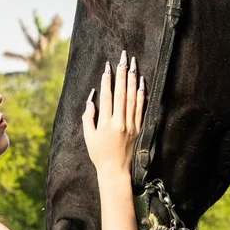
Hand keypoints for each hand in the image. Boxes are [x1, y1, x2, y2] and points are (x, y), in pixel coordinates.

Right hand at [82, 51, 144, 175]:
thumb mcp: (88, 137)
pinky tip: (141, 83)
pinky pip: (141, 108)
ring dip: (132, 80)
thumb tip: (90, 100)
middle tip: (122, 59)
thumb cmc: (99, 154)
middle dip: (121, 74)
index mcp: (105, 124)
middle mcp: (119, 123)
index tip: (107, 67)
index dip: (107, 81)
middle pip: (121, 94)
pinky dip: (141, 95)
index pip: (107, 97)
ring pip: (133, 98)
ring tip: (133, 65)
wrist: (115, 170)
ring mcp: (130, 125)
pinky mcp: (138, 128)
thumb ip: (88, 117)